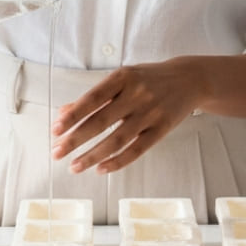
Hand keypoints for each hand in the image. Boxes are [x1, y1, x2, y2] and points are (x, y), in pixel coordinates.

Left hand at [50, 58, 204, 173]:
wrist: (190, 79)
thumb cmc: (149, 79)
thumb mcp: (123, 78)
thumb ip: (96, 95)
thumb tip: (64, 112)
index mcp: (123, 77)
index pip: (92, 98)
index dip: (73, 115)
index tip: (55, 130)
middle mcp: (137, 94)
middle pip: (101, 121)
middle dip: (76, 139)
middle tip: (57, 152)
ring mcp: (150, 113)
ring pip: (117, 140)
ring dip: (93, 155)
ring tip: (75, 166)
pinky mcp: (162, 129)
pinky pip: (137, 150)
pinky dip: (118, 161)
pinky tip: (101, 168)